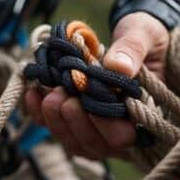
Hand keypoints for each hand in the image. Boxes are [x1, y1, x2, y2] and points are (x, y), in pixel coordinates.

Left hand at [24, 12, 170, 158]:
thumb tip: (117, 67)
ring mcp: (97, 128)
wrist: (129, 36)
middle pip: (96, 146)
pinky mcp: (74, 120)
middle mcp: (123, 128)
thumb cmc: (143, 37)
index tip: (88, 97)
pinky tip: (33, 93)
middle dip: (76, 122)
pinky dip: (40, 115)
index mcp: (146, 113)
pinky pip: (56, 129)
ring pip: (75, 144)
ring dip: (57, 121)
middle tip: (62, 93)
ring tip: (51, 93)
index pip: (125, 136)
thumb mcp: (143, 34)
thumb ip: (132, 49)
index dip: (104, 123)